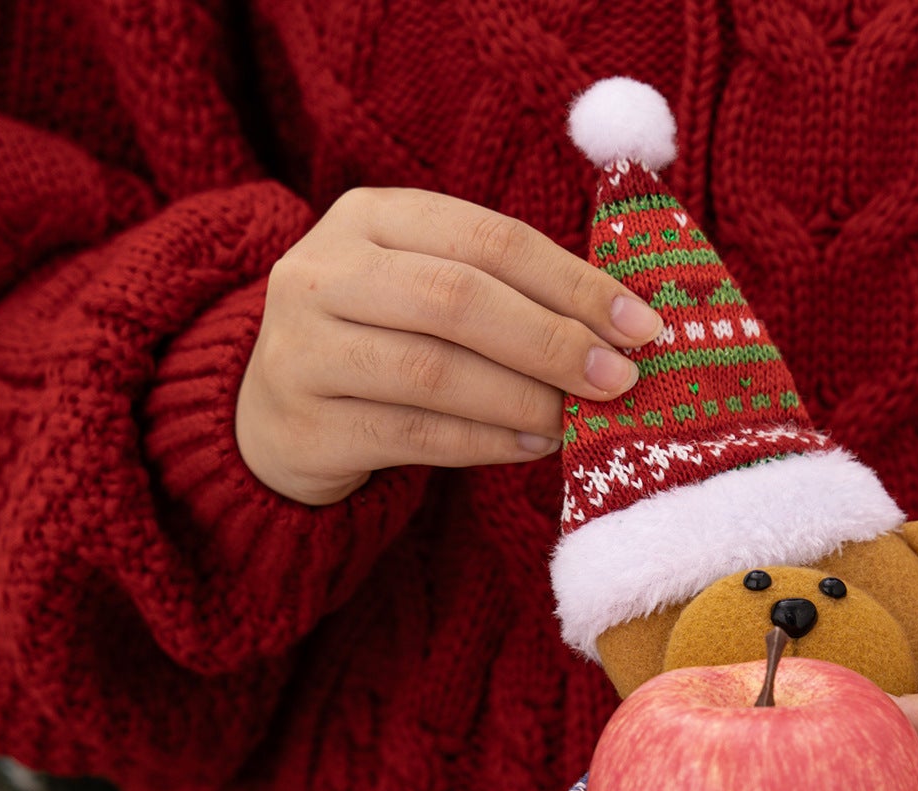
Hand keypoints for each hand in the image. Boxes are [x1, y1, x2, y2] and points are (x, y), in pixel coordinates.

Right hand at [235, 187, 662, 504]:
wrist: (274, 420)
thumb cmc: (382, 348)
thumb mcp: (425, 293)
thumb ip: (504, 293)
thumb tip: (624, 329)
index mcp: (369, 217)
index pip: (487, 237)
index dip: (572, 282)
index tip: (642, 324)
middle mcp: (323, 270)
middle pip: (457, 298)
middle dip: (553, 340)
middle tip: (620, 379)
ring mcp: (302, 347)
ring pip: (433, 369)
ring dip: (522, 398)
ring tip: (577, 421)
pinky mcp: (304, 424)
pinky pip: (412, 432)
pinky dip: (484, 441)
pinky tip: (530, 446)